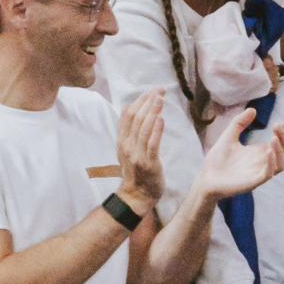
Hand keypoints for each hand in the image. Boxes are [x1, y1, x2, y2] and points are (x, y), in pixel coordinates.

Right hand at [114, 91, 164, 214]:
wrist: (137, 194)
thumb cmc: (136, 170)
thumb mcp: (128, 148)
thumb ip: (128, 129)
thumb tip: (129, 106)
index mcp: (121, 141)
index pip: (127, 116)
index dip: (139, 101)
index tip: (150, 90)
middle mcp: (127, 146)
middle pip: (136, 119)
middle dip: (147, 102)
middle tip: (159, 89)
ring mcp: (137, 155)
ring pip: (143, 129)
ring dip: (152, 112)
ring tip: (160, 98)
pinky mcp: (148, 163)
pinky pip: (152, 144)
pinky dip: (156, 130)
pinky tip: (161, 118)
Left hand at [193, 109, 283, 198]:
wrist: (206, 178)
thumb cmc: (217, 160)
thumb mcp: (228, 137)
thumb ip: (239, 123)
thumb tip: (252, 109)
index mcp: (261, 152)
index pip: (282, 143)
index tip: (280, 122)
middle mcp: (264, 162)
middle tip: (277, 125)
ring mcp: (259, 172)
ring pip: (281, 165)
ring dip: (281, 151)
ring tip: (273, 138)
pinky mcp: (253, 182)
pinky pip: (268, 174)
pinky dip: (271, 163)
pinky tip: (267, 151)